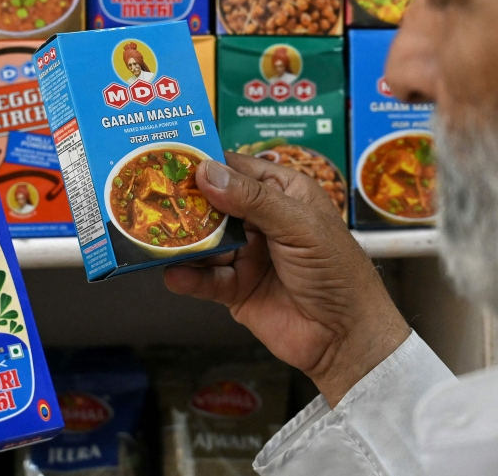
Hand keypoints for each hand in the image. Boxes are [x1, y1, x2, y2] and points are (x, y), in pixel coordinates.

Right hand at [164, 152, 410, 405]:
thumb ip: (253, 200)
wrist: (346, 338)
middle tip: (152, 197)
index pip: (236, 169)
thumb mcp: (299, 226)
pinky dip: (188, 277)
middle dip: (185, 203)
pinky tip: (174, 274)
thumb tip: (207, 172)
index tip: (170, 158)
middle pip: (213, 204)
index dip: (206, 163)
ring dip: (183, 241)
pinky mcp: (236, 288)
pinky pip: (205, 278)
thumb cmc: (337, 272)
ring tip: (155, 237)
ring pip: (205, 241)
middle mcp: (261, 220)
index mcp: (283, 193)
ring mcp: (247, 254)